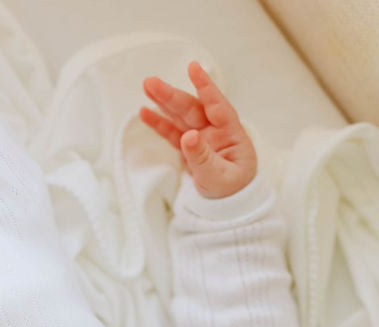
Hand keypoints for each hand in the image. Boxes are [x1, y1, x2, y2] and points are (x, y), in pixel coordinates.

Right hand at [140, 61, 257, 199]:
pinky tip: (145, 112)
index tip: (193, 68)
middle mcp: (215, 131)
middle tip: (151, 82)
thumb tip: (188, 135)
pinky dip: (160, 124)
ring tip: (147, 87)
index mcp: (230, 133)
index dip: (205, 87)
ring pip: (180, 117)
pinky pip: (173, 133)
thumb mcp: (220, 178)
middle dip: (172, 95)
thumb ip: (203, 158)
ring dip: (164, 102)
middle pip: (192, 109)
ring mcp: (201, 138)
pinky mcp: (189, 148)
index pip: (217, 105)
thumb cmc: (232, 191)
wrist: (230, 206)